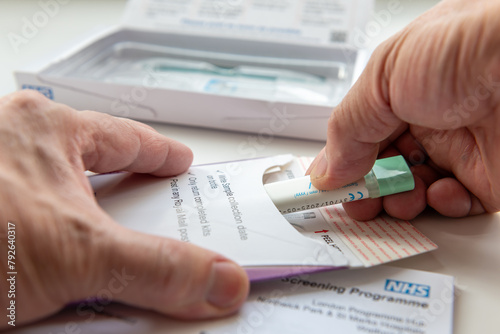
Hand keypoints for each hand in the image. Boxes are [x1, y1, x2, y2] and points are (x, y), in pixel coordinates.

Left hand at [0, 91, 248, 328]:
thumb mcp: (77, 253)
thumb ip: (155, 268)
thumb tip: (218, 279)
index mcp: (45, 129)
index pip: (126, 138)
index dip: (162, 154)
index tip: (182, 162)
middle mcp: (15, 144)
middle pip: (96, 167)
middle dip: (129, 193)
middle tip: (161, 213)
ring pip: (63, 199)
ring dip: (92, 226)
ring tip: (118, 249)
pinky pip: (39, 225)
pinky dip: (62, 248)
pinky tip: (69, 275)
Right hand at [308, 0, 499, 220]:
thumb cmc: (467, 50)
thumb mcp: (383, 79)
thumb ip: (347, 129)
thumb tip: (326, 171)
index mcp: (402, 88)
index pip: (362, 134)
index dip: (342, 160)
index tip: (325, 186)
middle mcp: (431, 118)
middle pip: (385, 165)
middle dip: (366, 189)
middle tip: (356, 202)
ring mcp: (460, 148)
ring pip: (414, 190)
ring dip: (399, 201)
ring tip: (398, 200)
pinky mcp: (488, 177)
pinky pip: (455, 205)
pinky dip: (441, 207)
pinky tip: (439, 194)